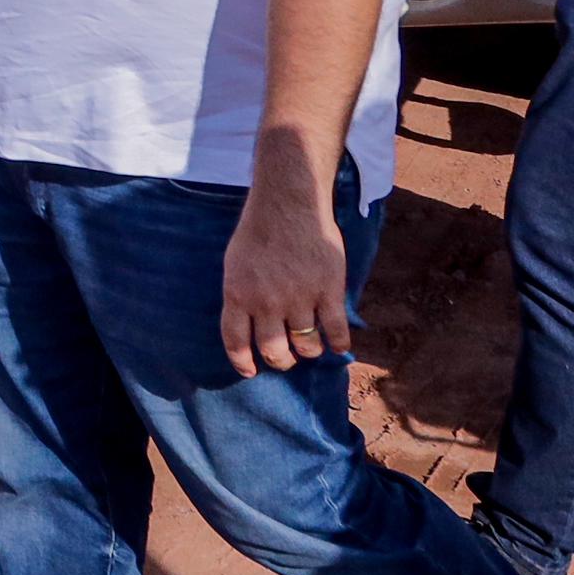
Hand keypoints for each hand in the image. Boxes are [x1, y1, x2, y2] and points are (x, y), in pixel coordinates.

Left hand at [218, 173, 353, 376]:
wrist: (290, 203)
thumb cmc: (259, 230)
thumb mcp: (235, 263)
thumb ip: (241, 294)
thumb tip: (246, 325)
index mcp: (238, 295)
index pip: (236, 342)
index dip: (243, 362)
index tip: (251, 371)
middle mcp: (266, 303)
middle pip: (274, 351)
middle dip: (281, 360)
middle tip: (286, 357)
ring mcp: (299, 298)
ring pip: (306, 345)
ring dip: (309, 350)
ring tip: (310, 346)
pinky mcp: (328, 291)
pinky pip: (336, 331)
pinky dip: (338, 344)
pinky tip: (338, 346)